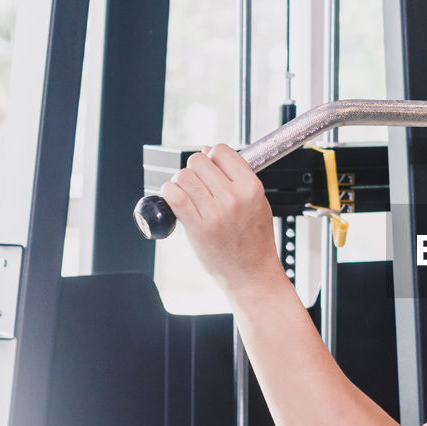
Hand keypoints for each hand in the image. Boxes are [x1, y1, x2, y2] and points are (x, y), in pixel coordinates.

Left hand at [159, 144, 281, 293]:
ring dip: (181, 183)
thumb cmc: (255, 241)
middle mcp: (234, 197)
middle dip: (194, 170)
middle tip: (199, 186)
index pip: (221, 151)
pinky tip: (176, 202)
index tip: (211, 168)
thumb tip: (208, 151)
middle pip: (198, 161)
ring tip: (189, 197)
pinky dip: (169, 194)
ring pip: (183, 176)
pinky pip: (173, 196)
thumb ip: (236, 176)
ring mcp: (215, 212)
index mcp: (251, 187)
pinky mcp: (198, 227)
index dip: (212, 157)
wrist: (251, 274)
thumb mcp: (257, 203)